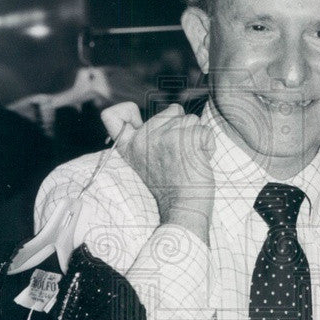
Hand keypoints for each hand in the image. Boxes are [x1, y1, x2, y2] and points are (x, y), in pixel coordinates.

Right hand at [101, 103, 214, 243]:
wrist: (183, 209)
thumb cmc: (170, 187)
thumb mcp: (144, 163)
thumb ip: (145, 138)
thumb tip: (167, 111)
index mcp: (130, 145)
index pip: (111, 116)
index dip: (123, 109)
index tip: (133, 117)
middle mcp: (143, 139)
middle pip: (172, 111)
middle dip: (181, 128)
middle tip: (177, 156)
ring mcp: (164, 138)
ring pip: (191, 120)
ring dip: (196, 138)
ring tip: (188, 160)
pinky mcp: (185, 141)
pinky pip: (205, 131)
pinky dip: (207, 145)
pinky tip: (199, 161)